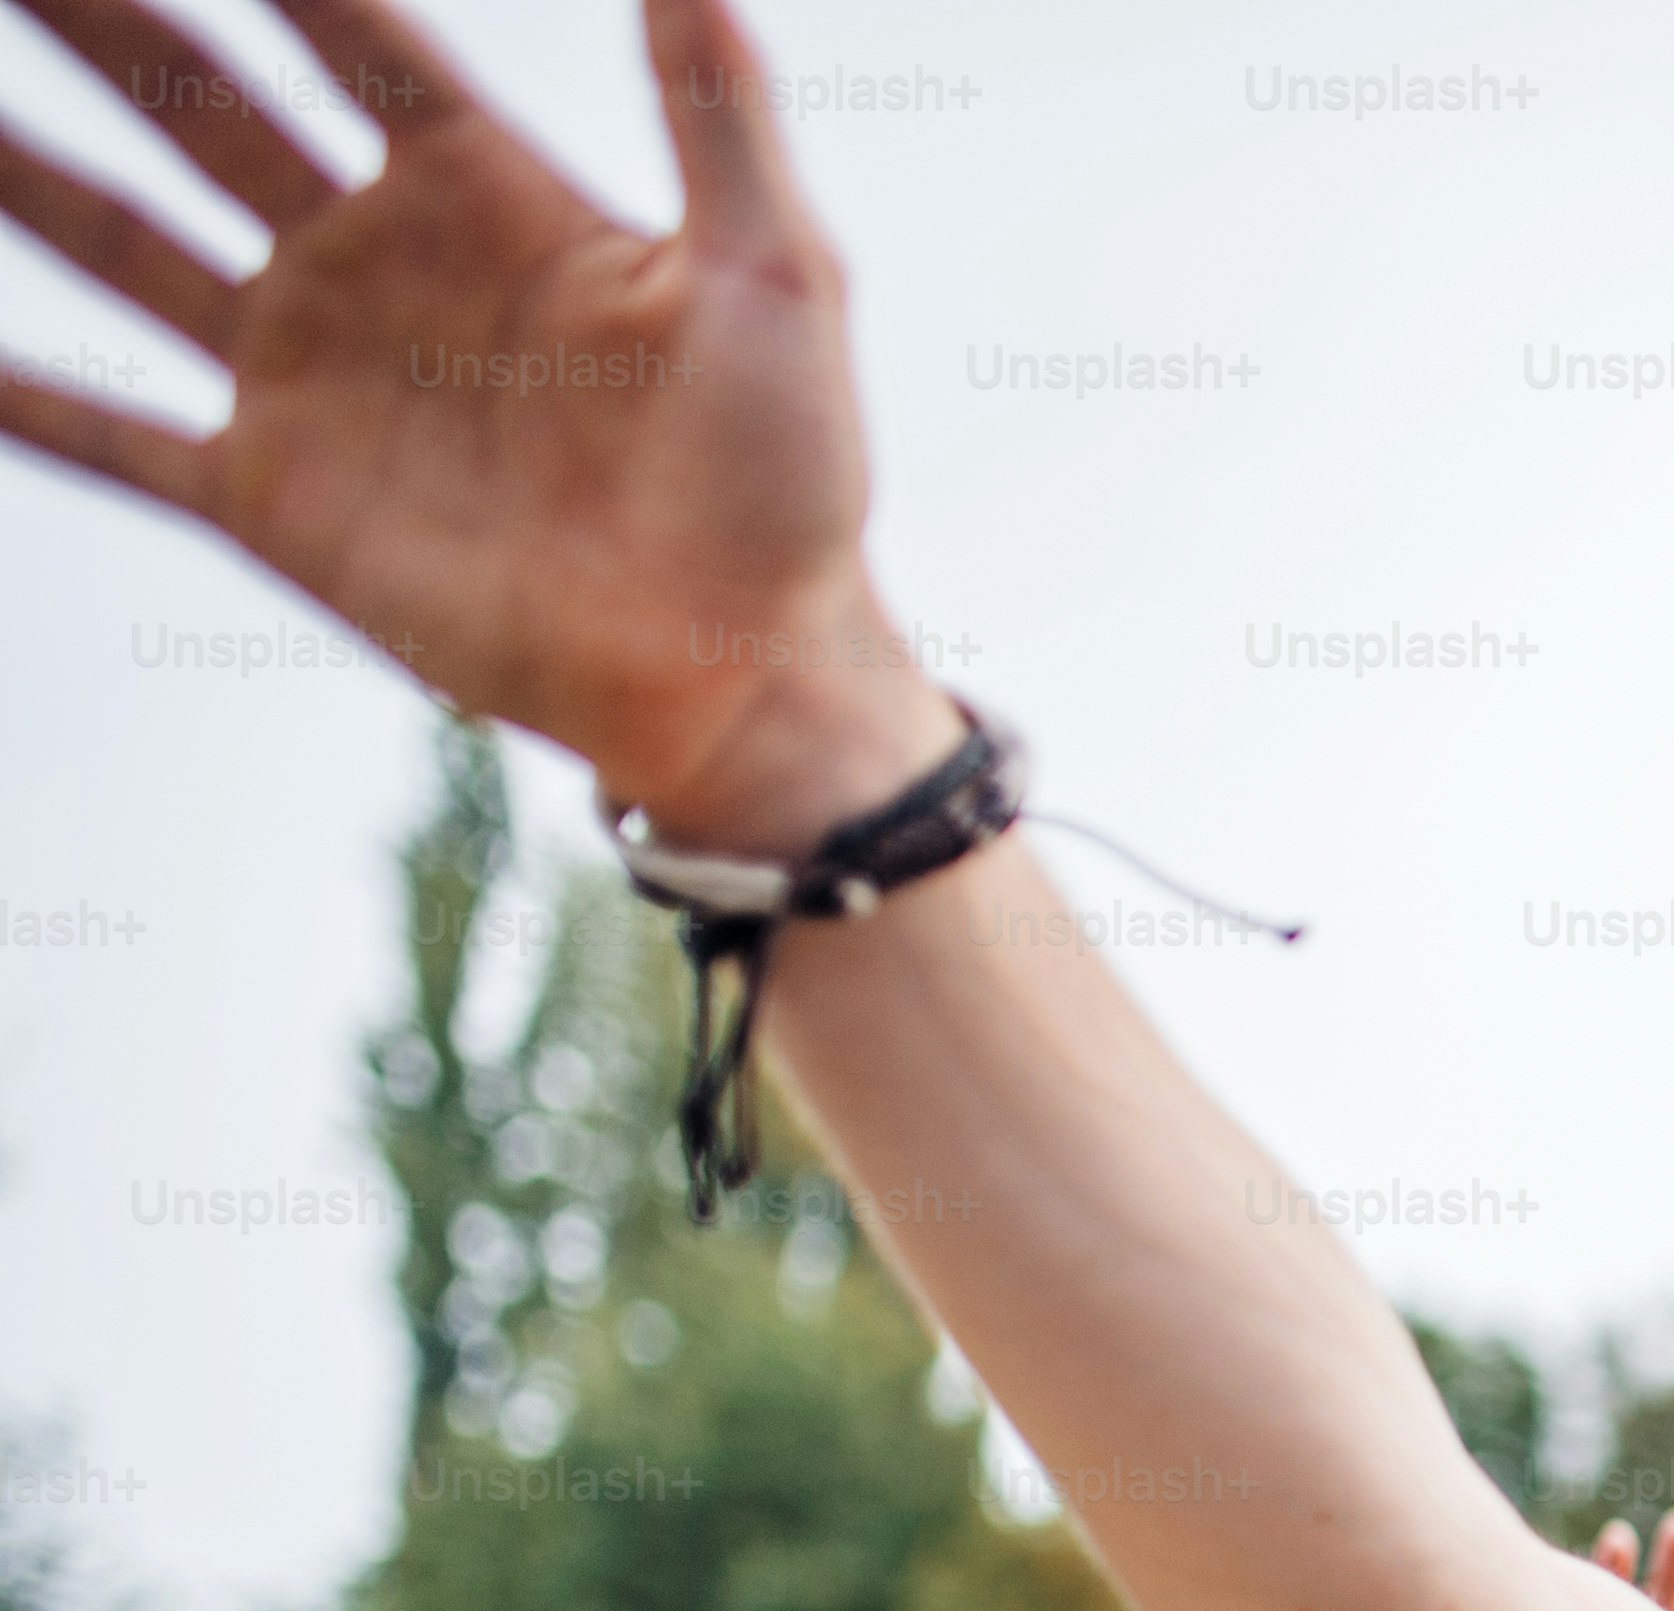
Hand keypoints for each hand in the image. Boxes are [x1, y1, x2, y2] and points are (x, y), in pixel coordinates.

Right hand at [0, 0, 958, 841]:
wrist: (747, 673)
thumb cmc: (788, 480)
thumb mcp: (779, 279)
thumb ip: (719, 117)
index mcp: (486, 193)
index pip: (345, 32)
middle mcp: (376, 265)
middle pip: (199, 101)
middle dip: (101, 20)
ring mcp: (314, 378)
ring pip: (122, 239)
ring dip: (25, 172)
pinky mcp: (276, 498)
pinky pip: (115, 437)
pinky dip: (28, 400)